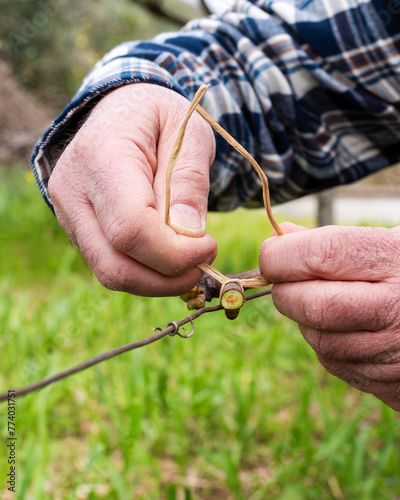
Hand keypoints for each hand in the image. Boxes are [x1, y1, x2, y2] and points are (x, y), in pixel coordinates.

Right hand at [48, 84, 216, 295]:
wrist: (119, 110)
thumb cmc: (157, 117)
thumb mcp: (187, 132)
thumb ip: (189, 181)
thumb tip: (189, 235)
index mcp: (101, 157)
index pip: (132, 228)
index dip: (175, 252)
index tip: (209, 246)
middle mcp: (73, 192)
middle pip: (115, 265)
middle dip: (168, 278)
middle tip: (204, 262)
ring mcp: (68, 214)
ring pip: (111, 273)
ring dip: (158, 281)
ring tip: (190, 259)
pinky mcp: (76, 229)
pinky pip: (110, 266)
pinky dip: (145, 272)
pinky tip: (168, 255)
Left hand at [260, 222, 399, 410]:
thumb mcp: (390, 241)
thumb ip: (336, 239)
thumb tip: (282, 236)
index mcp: (398, 260)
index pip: (322, 255)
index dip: (282, 255)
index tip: (271, 254)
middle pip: (314, 306)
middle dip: (286, 291)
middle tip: (286, 279)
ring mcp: (396, 354)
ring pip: (319, 340)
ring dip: (306, 319)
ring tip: (325, 300)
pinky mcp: (392, 386)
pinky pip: (336, 363)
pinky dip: (328, 343)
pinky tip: (346, 326)